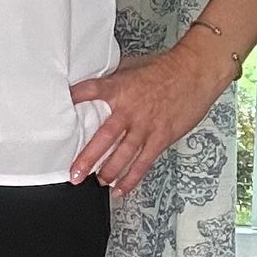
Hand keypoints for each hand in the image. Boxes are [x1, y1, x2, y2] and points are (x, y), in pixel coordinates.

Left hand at [68, 38, 234, 195]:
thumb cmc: (165, 68)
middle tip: (74, 173)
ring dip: (108, 172)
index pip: (91, 91)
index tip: (61, 107)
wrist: (195, 72)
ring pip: (123, 155)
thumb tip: (96, 86)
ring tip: (96, 182)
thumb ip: (114, 80)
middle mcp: (130, 110)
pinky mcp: (161, 137)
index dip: (75, 98)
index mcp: (120, 88)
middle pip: (105, 137)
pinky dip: (131, 178)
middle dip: (87, 158)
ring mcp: (146, 126)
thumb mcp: (133, 67)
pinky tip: (120, 189)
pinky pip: (143, 162)